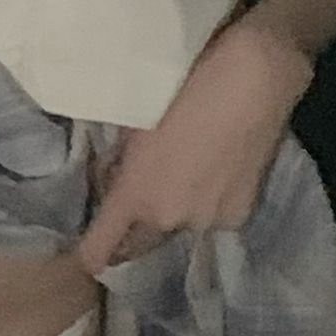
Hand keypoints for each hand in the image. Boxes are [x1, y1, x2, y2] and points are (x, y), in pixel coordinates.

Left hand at [74, 18, 311, 278]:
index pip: (99, 250)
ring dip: (172, 213)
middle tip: (129, 208)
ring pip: (178, 228)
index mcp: (136, 196)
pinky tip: (215, 171)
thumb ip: (119, 161)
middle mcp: (169, 220)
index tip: (83, 256)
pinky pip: (211, 217)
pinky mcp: (240, 214)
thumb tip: (110, 178)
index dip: (88, 254)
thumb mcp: (134, 121)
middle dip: (129, 233)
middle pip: (138, 245)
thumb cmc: (183, 86)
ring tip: (182, 175)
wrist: (253, 79)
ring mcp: (208, 221)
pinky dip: (207, 203)